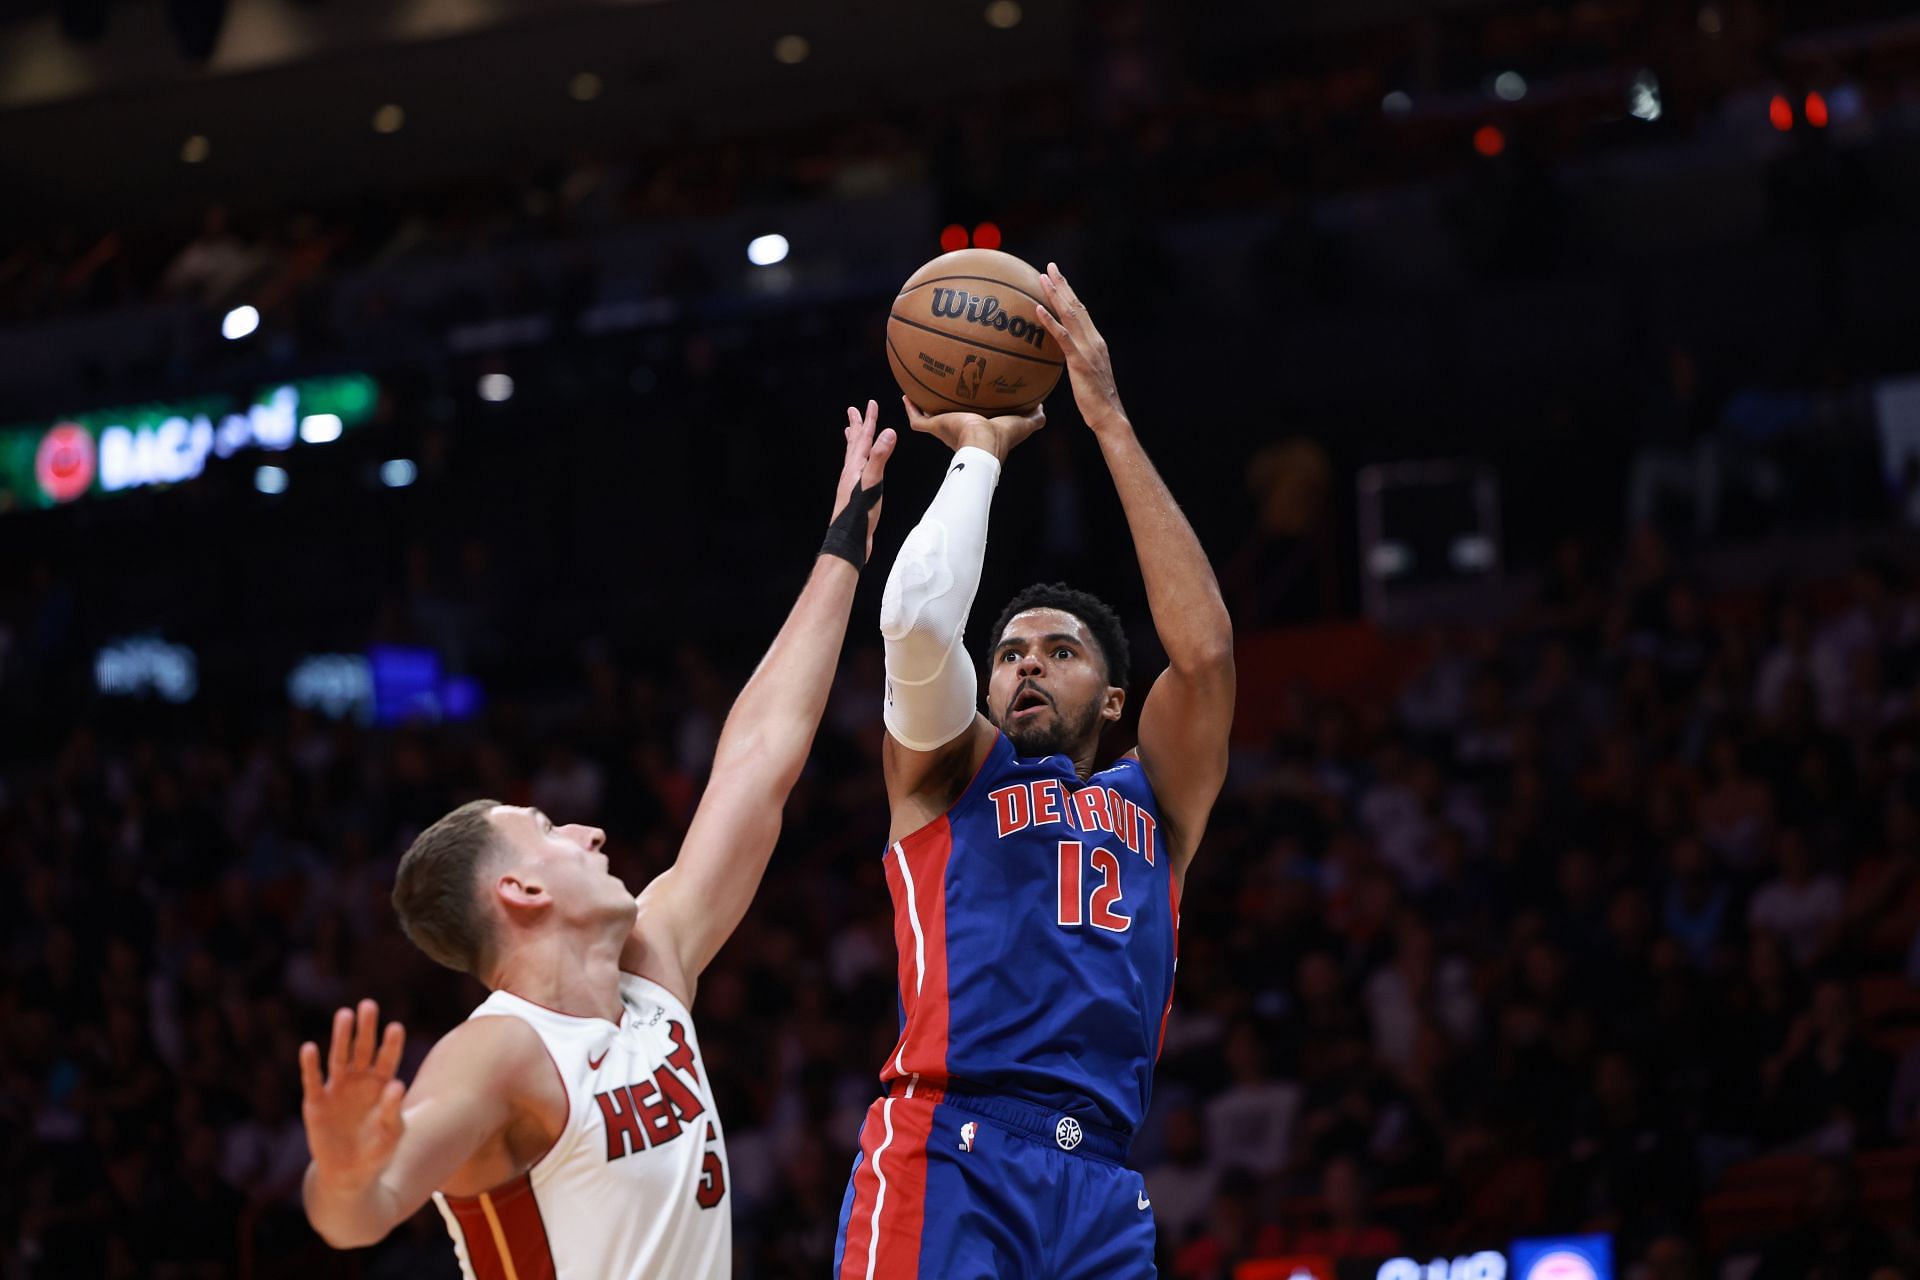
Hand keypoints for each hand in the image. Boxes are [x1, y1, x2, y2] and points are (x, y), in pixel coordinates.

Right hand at [300, 999, 406, 1191]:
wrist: (349, 1175)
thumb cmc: (377, 1152)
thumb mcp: (391, 1134)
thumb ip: (394, 1110)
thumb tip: (398, 1084)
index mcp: (381, 1085)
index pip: (388, 1060)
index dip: (391, 1044)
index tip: (395, 1027)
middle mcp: (359, 1082)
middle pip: (363, 1050)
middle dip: (365, 1029)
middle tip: (368, 1005)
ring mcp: (336, 1090)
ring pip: (338, 1059)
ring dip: (340, 1038)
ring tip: (344, 1015)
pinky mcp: (315, 1103)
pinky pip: (313, 1081)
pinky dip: (310, 1066)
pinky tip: (309, 1048)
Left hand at [830, 400, 898, 561]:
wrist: (849, 541)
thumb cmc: (859, 514)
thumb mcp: (872, 482)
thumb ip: (880, 458)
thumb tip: (888, 432)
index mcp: (855, 467)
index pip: (863, 438)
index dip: (869, 421)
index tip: (870, 404)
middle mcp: (851, 473)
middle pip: (854, 444)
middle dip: (857, 427)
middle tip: (854, 410)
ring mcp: (852, 485)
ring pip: (854, 457)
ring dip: (855, 443)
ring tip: (852, 433)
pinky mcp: (856, 496)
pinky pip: (858, 471)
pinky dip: (860, 462)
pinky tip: (862, 468)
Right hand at [900, 396, 1045, 463]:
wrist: (983, 441)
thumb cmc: (1003, 435)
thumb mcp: (1024, 423)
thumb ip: (1035, 417)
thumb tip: (1043, 406)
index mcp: (978, 432)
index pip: (974, 425)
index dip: (973, 417)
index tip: (973, 406)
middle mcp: (959, 433)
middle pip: (950, 421)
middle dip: (947, 411)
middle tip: (943, 395)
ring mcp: (944, 430)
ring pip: (931, 419)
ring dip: (925, 408)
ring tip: (920, 392)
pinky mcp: (934, 427)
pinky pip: (917, 418)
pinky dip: (911, 408)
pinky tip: (906, 394)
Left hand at [1034, 263, 1128, 434]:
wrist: (1109, 415)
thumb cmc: (1096, 401)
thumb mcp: (1086, 376)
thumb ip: (1076, 360)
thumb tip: (1061, 357)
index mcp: (1095, 341)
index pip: (1081, 312)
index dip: (1070, 293)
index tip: (1058, 278)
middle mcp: (1093, 340)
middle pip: (1076, 306)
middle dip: (1063, 284)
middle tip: (1049, 267)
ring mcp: (1088, 349)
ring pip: (1070, 315)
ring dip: (1056, 294)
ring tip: (1042, 278)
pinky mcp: (1080, 361)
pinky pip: (1063, 337)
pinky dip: (1050, 321)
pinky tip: (1038, 309)